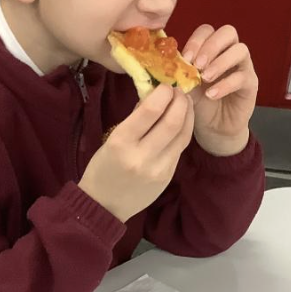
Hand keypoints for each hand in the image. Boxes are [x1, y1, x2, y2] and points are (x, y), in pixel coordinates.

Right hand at [78, 84, 193, 222]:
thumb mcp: (111, 140)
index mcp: (121, 143)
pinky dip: (184, 131)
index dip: (163, 93)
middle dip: (180, 101)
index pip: (150, 111)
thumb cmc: (102, 169)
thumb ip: (134, 119)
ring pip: (183, 135)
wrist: (104, 205)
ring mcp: (158, 169)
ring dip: (187, 114)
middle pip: (173, 122)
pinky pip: (180, 148)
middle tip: (179, 91)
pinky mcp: (168, 177)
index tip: (165, 85)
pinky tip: (182, 121)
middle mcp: (142, 157)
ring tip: (185, 102)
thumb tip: (154, 96)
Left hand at [181, 25, 257, 156]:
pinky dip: (225, 84)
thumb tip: (165, 61)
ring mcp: (242, 66)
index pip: (207, 31)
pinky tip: (212, 94)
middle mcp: (229, 52)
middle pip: (228, 32)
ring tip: (205, 78)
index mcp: (211, 48)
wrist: (213, 127)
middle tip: (197, 65)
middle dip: (211, 46)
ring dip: (220, 62)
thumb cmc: (198, 102)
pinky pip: (242, 77)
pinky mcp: (250, 84)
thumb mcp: (185, 85)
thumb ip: (179, 71)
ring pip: (240, 50)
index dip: (196, 41)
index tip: (185, 58)